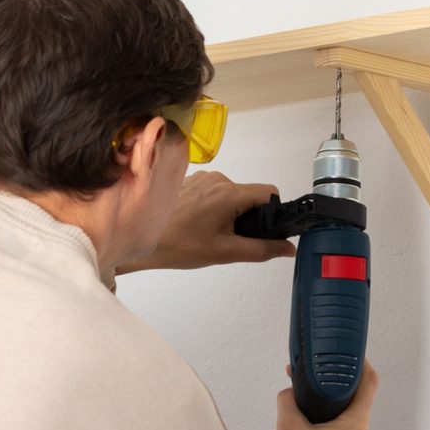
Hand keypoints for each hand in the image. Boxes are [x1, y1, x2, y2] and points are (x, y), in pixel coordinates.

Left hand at [119, 171, 295, 273]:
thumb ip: (262, 249)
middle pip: (250, 194)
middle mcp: (218, 178)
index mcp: (230, 193)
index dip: (273, 212)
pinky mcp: (190, 180)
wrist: (140, 239)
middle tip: (232, 238)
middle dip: (248, 216)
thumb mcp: (226, 252)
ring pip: (232, 193)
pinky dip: (214, 205)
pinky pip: (214, 190)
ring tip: (210, 232)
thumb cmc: (180, 246)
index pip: (269, 192)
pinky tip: (198, 223)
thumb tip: (289, 248)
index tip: (263, 230)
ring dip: (230, 211)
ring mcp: (202, 177)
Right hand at [270, 360, 378, 429]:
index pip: (370, 384)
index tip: (353, 352)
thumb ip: (287, 398)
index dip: (363, 363)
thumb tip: (289, 389)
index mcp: (354, 426)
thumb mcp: (287, 424)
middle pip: (358, 395)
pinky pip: (341, 424)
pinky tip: (311, 409)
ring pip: (349, 410)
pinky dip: (329, 412)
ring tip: (315, 386)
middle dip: (341, 378)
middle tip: (327, 365)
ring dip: (333, 396)